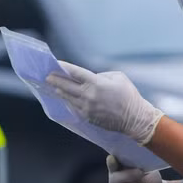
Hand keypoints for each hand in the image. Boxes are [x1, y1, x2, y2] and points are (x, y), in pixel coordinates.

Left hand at [46, 62, 163, 144]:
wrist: (134, 119)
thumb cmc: (129, 95)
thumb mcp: (118, 77)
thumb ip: (101, 76)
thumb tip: (90, 79)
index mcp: (96, 83)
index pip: (75, 73)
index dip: (64, 67)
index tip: (56, 64)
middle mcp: (89, 96)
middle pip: (66, 86)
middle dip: (56, 80)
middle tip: (48, 76)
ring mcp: (87, 108)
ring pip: (68, 98)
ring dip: (60, 91)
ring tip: (54, 87)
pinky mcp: (88, 117)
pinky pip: (75, 107)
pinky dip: (69, 101)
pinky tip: (66, 98)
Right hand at [107, 155, 173, 182]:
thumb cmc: (150, 179)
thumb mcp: (148, 169)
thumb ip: (139, 163)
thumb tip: (136, 155)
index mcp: (118, 170)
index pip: (111, 165)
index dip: (111, 163)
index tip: (112, 158)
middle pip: (114, 179)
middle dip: (128, 175)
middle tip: (140, 173)